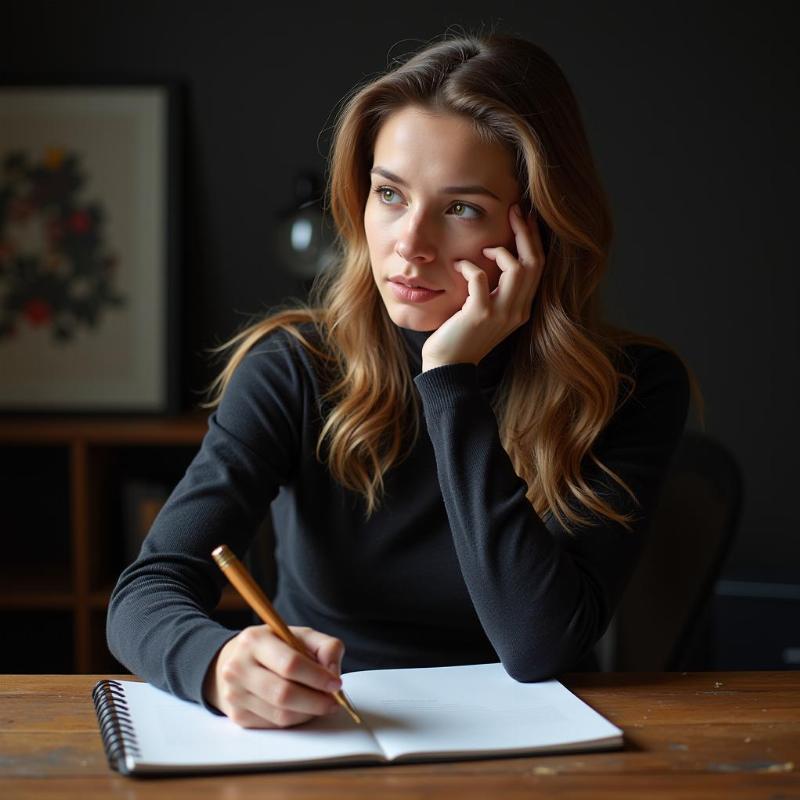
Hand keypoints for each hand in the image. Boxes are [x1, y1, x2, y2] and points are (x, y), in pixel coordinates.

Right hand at [202, 624, 344, 728]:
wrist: (236, 660)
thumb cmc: (274, 647)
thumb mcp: (300, 635)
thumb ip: (325, 646)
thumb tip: (333, 671)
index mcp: (254, 640)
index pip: (290, 664)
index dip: (317, 677)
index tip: (336, 683)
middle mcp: (238, 667)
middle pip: (283, 694)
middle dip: (315, 701)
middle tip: (333, 701)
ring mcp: (234, 694)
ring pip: (280, 715)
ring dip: (307, 713)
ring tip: (321, 704)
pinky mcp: (237, 716)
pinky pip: (274, 725)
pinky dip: (294, 720)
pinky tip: (302, 709)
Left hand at [421, 204, 545, 370]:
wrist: (448, 368)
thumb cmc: (461, 337)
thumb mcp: (487, 312)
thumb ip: (495, 291)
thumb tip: (492, 258)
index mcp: (522, 308)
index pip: (538, 268)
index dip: (533, 240)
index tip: (525, 218)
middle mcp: (517, 310)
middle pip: (534, 263)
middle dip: (525, 233)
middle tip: (514, 211)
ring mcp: (501, 313)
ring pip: (518, 269)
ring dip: (500, 251)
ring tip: (483, 249)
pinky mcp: (480, 314)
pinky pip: (480, 279)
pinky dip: (470, 267)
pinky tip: (458, 266)